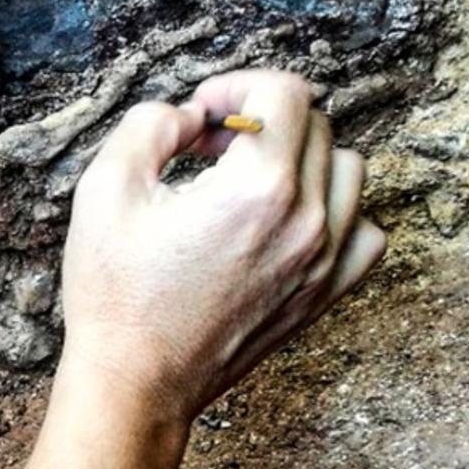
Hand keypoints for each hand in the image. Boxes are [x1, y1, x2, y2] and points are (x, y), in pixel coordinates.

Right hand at [57, 69, 384, 423]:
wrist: (136, 383)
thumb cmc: (116, 294)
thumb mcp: (103, 191)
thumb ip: (150, 126)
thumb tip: (191, 116)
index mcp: (257, 187)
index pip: (285, 91)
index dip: (236, 85)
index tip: (202, 113)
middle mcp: (306, 219)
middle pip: (316, 125)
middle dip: (261, 120)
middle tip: (210, 149)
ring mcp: (323, 260)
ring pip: (348, 171)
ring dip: (302, 159)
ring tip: (249, 181)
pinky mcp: (323, 294)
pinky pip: (366, 231)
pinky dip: (338, 213)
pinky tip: (290, 222)